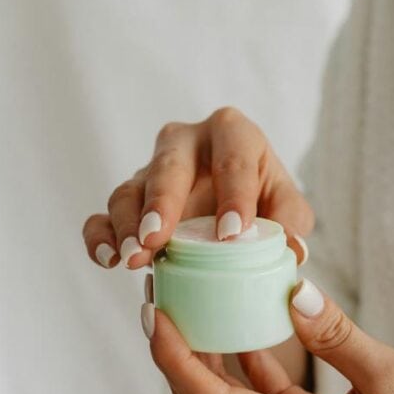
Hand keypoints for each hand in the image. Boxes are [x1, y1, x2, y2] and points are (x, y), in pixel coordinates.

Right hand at [81, 106, 311, 269]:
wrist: (235, 211)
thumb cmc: (264, 201)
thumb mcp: (287, 207)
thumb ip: (292, 223)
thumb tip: (293, 250)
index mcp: (233, 134)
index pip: (234, 159)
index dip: (233, 196)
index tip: (231, 235)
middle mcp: (185, 143)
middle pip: (169, 166)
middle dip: (162, 202)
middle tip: (160, 238)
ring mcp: (151, 171)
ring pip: (130, 191)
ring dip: (128, 225)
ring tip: (135, 258)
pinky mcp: (129, 202)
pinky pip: (104, 216)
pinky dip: (100, 237)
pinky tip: (108, 259)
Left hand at [142, 279, 393, 393]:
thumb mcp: (392, 376)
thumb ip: (337, 334)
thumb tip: (292, 289)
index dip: (175, 359)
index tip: (154, 312)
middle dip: (176, 355)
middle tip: (162, 297)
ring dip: (203, 363)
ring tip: (189, 308)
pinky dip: (242, 372)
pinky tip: (240, 330)